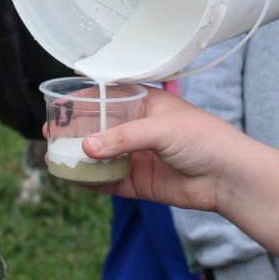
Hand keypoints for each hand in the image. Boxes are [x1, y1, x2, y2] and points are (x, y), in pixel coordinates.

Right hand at [68, 86, 238, 211]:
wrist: (228, 176)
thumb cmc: (205, 138)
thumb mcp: (161, 128)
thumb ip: (123, 138)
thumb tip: (86, 149)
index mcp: (145, 104)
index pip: (107, 96)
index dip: (83, 100)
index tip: (59, 105)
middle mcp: (138, 128)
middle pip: (98, 127)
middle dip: (73, 131)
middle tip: (50, 133)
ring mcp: (137, 156)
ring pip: (99, 156)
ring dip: (77, 157)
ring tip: (53, 158)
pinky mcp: (139, 183)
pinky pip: (108, 181)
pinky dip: (90, 181)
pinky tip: (74, 177)